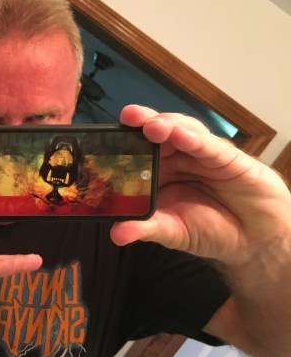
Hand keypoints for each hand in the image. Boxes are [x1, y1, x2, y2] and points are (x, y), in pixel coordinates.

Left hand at [110, 105, 290, 265]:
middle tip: (128, 117)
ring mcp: (201, 154)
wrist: (253, 240)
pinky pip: (209, 146)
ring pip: (182, 131)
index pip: (136, 150)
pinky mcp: (228, 158)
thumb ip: (147, 229)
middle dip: (142, 123)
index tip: (102, 137)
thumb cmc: (209, 230)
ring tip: (152, 125)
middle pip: (157, 133)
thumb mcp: (173, 232)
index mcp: (158, 171)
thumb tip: (117, 234)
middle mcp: (177, 157)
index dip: (122, 140)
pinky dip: (194, 139)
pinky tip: (180, 134)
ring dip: (167, 125)